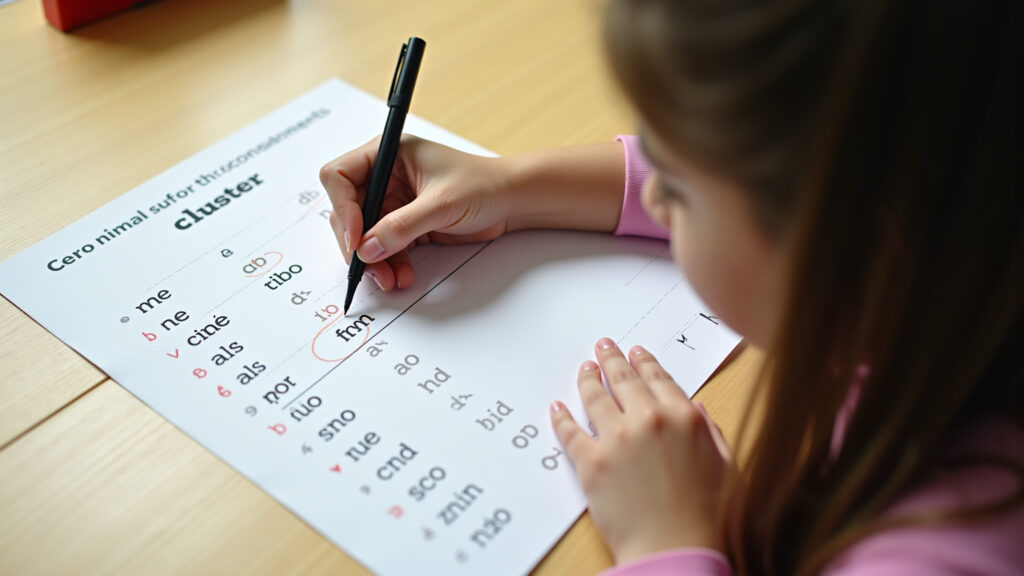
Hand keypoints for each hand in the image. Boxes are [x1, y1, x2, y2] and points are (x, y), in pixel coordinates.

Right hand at [320, 135, 511, 290]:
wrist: (511, 202)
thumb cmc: (483, 185)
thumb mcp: (441, 204)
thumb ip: (402, 226)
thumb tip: (367, 248)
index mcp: (387, 154)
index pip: (340, 176)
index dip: (342, 207)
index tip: (356, 237)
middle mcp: (385, 176)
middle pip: (347, 211)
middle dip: (356, 243)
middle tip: (367, 268)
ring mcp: (393, 202)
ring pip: (364, 235)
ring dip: (373, 260)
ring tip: (389, 280)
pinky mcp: (404, 224)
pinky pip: (384, 247)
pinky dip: (388, 264)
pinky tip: (401, 276)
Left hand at [550, 338, 731, 563]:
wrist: (676, 549)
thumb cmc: (708, 516)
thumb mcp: (726, 465)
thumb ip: (709, 431)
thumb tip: (694, 407)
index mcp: (684, 417)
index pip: (658, 379)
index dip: (644, 362)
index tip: (636, 352)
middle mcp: (649, 420)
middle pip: (624, 380)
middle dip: (612, 359)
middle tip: (602, 347)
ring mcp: (617, 439)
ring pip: (595, 398)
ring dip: (588, 379)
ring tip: (584, 369)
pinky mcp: (591, 462)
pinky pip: (570, 432)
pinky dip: (561, 417)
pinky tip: (557, 408)